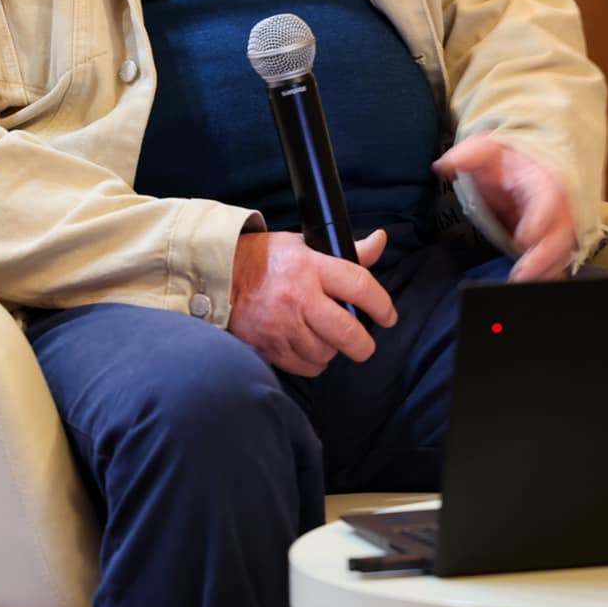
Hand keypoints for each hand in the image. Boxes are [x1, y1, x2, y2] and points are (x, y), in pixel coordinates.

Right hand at [229, 230, 396, 377]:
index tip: (389, 316)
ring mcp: (282, 325)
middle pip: (347, 332)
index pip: (360, 286)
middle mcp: (299, 297)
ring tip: (326, 338)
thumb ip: (348, 251)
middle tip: (364, 344)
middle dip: (364, 344)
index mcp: (311, 267)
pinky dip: (313, 362)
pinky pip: (305, 366)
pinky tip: (307, 347)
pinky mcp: (269, 347)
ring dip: (333, 350)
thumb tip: (380, 240)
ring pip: (326, 353)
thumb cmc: (267, 259)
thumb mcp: (306, 245)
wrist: (218, 277)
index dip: (382, 305)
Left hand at [433, 136, 576, 281]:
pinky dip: (546, 277)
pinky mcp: (555, 245)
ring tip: (521, 287)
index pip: (550, 200)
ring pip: (562, 254)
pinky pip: (558, 264)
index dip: (540, 221)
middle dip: (543, 258)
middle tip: (520, 276)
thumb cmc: (505, 163)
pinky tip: (529, 288)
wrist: (522, 170)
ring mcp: (559, 228)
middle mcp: (559, 207)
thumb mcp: (486, 151)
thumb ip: (468, 156)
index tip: (524, 239)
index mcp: (543, 182)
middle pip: (561, 234)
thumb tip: (442, 166)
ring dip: (545, 272)